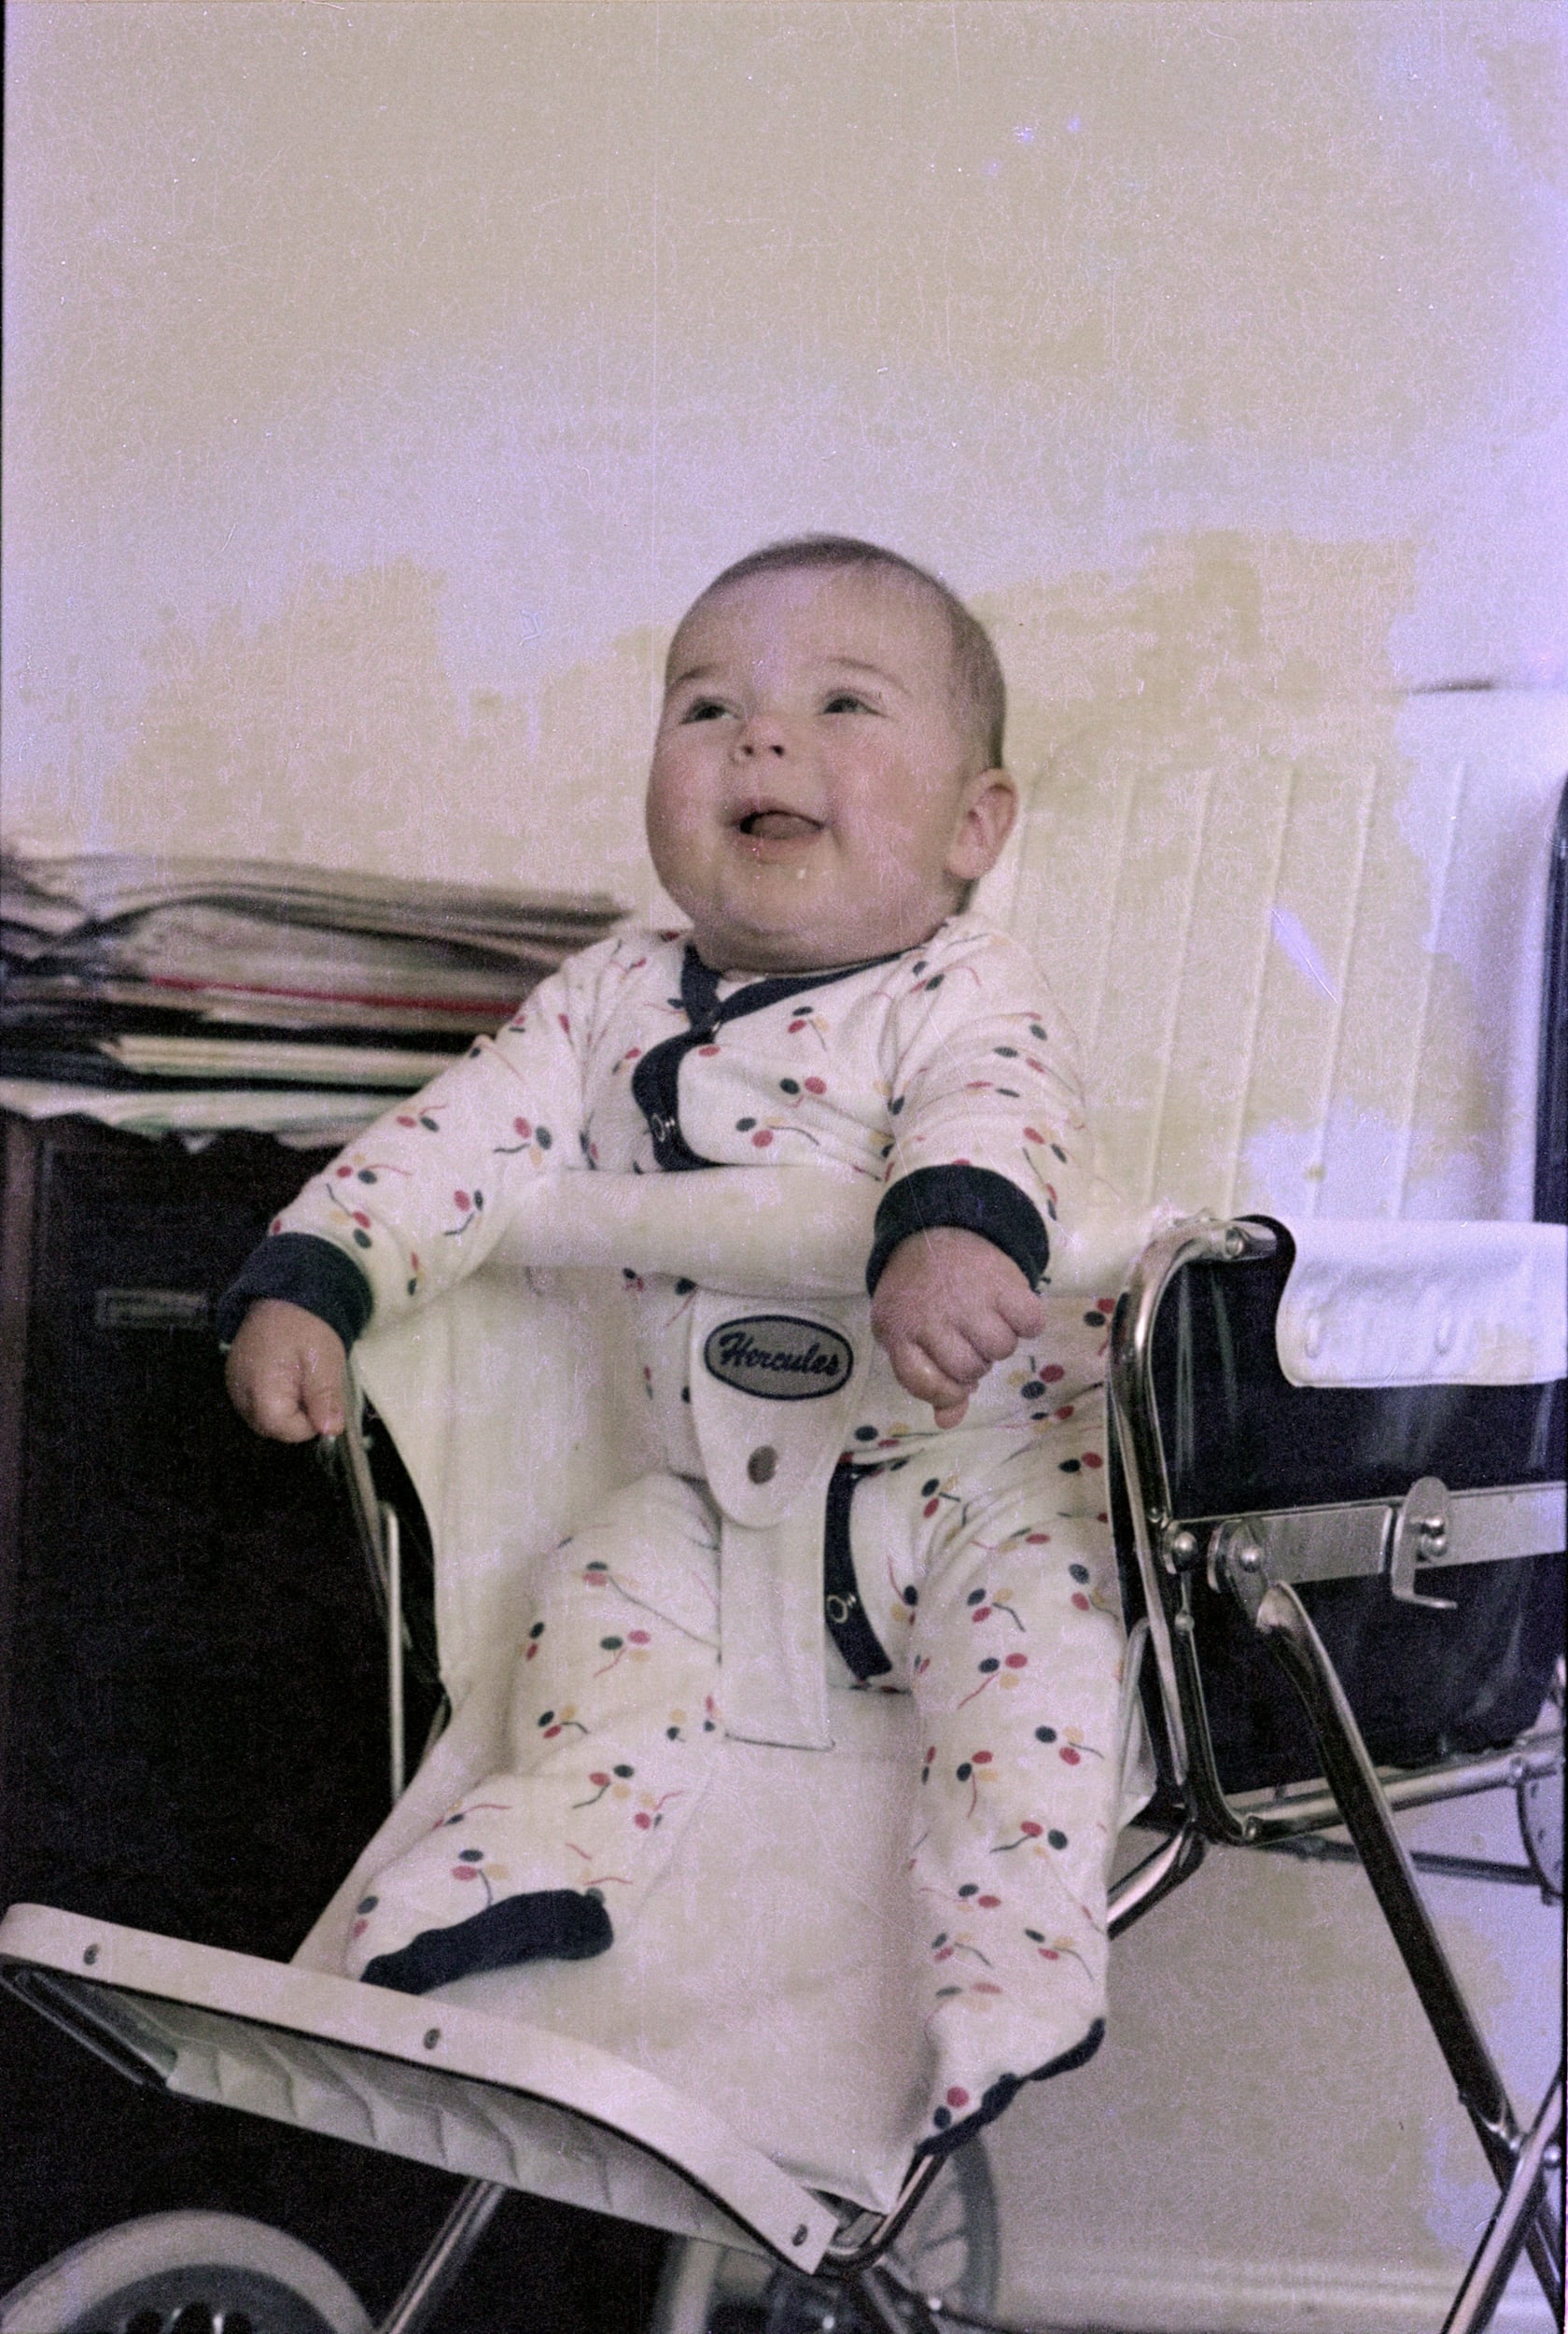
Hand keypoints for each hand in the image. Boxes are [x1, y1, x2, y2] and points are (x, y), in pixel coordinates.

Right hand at [225, 1298, 347, 1441]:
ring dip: (286, 1407)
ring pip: (264, 1418)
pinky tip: (285, 1376)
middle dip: (298, 1416)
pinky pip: (255, 1402)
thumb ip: (324, 1400)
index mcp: (262, 1391)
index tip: (321, 1399)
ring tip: (299, 1377)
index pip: (287, 1431)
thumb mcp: (325, 1363)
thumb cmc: (306, 1326)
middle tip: (311, 1384)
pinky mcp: (235, 1379)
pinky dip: (273, 1397)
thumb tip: (330, 1430)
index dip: (310, 1422)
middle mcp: (240, 1394)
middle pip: (272, 1428)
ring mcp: (234, 1387)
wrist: (283, 1295)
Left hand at [870, 1228, 1045, 1427]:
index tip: (953, 1377)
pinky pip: (1030, 1323)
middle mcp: (929, 1315)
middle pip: (969, 1371)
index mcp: (898, 1330)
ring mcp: (966, 1298)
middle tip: (969, 1338)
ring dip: (1000, 1343)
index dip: (946, 1390)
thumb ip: (928, 1381)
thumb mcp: (906, 1335)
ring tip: (988, 1320)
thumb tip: (947, 1422)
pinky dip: (1028, 1322)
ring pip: (1001, 1350)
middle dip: (975, 1363)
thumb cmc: (919, 1295)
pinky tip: (1011, 1310)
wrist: (933, 1231)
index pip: (926, 1383)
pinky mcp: (1001, 1281)